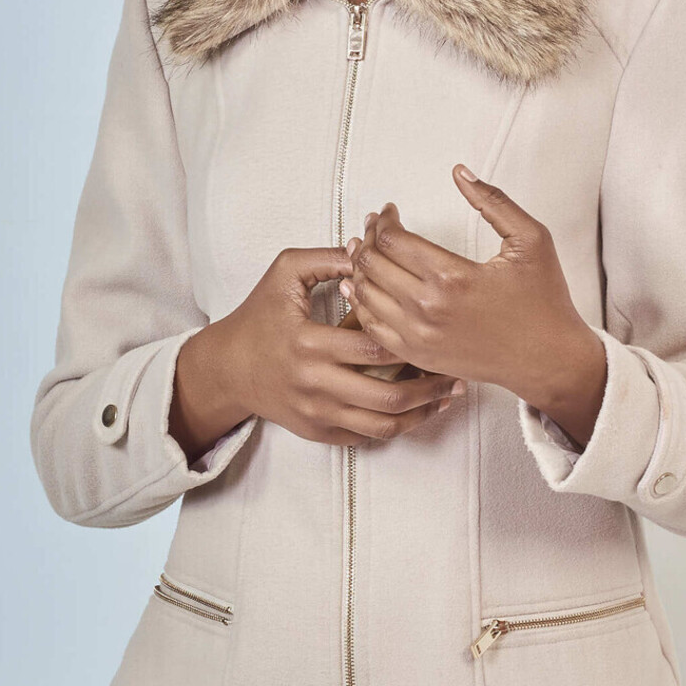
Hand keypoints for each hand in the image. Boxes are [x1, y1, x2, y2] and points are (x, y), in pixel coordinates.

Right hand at [176, 244, 466, 451]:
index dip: (409, 338)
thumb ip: (327, 257)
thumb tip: (368, 248)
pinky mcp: (320, 432)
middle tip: (457, 370)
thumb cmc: (259, 315)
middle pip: (388, 394)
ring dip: (423, 412)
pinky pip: (368, 437)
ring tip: (449, 395)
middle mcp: (315, 384)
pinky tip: (421, 410)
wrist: (228, 369)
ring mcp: (318, 414)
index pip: (374, 346)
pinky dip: (399, 426)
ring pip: (384, 424)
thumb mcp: (284, 273)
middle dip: (429, 385)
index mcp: (310, 343)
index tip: (437, 330)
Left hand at [339, 166, 599, 408]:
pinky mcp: (419, 356)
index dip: (383, 219)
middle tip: (375, 225)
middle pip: (373, 264)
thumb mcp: (531, 239)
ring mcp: (420, 337)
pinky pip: (372, 327)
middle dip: (368, 237)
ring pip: (366, 294)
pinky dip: (360, 303)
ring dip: (360, 267)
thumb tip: (460, 172)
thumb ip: (493, 201)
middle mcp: (429, 309)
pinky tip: (360, 286)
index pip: (393, 240)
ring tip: (365, 249)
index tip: (389, 211)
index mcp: (453, 277)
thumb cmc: (544, 301)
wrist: (550, 359)